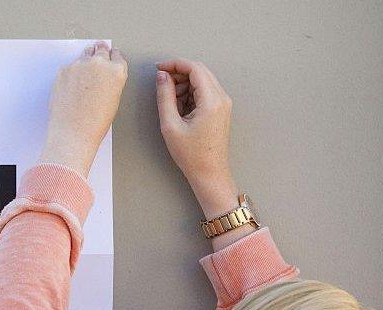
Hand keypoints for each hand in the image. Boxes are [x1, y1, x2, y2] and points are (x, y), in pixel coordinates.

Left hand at [39, 42, 127, 180]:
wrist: (73, 132)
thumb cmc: (95, 123)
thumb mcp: (113, 100)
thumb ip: (110, 82)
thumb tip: (103, 76)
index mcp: (117, 72)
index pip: (117, 55)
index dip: (113, 56)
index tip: (110, 56)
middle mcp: (99, 63)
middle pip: (101, 49)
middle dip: (99, 52)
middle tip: (96, 54)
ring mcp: (80, 65)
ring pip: (84, 55)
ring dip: (85, 61)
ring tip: (83, 76)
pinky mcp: (63, 70)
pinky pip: (70, 67)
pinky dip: (71, 73)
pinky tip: (71, 88)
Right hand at [155, 58, 237, 218]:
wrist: (209, 172)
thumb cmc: (191, 154)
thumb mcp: (170, 125)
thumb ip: (165, 96)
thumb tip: (162, 76)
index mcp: (212, 101)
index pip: (195, 68)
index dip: (175, 64)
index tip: (158, 69)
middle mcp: (222, 98)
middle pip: (200, 71)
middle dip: (179, 72)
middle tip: (161, 83)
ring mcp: (224, 103)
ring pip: (202, 80)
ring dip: (184, 83)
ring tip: (170, 100)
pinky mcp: (221, 109)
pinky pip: (205, 91)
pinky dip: (191, 92)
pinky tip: (180, 106)